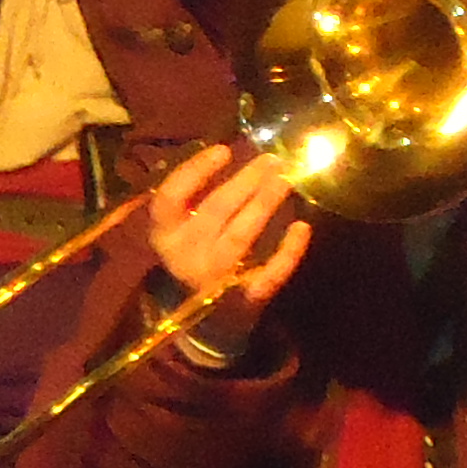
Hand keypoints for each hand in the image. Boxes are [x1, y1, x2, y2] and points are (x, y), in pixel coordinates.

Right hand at [144, 141, 307, 318]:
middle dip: (246, 181)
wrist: (202, 318)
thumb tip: (229, 151)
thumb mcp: (180, 229)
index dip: (194, 172)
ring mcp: (215, 278)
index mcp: (164, 235)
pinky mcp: (245, 296)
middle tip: (273, 159)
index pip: (170, 198)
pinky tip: (302, 227)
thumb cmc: (193, 256)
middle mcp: (185, 256)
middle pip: (216, 211)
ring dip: (264, 204)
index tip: (223, 150)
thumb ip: (193, 198)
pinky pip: (269, 273)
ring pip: (241, 235)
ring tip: (285, 179)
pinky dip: (288, 252)